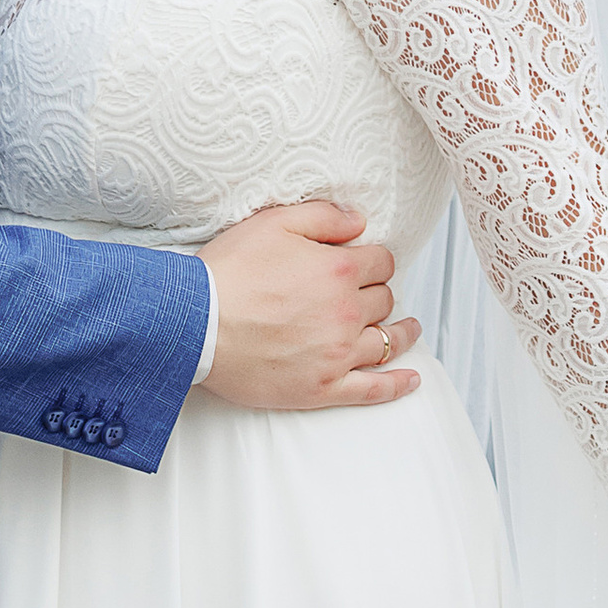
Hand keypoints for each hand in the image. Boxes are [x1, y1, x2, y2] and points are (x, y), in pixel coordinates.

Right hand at [194, 199, 422, 412]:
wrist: (195, 325)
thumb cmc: (229, 273)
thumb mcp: (274, 223)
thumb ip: (324, 217)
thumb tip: (359, 220)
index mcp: (339, 271)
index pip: (381, 263)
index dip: (373, 260)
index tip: (365, 264)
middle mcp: (346, 313)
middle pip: (383, 300)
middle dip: (377, 293)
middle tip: (365, 294)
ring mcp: (337, 354)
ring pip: (387, 341)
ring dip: (402, 333)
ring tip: (409, 329)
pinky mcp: (322, 388)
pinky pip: (373, 390)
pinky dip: (397, 385)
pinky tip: (411, 380)